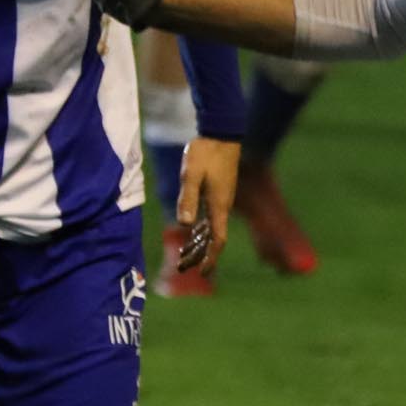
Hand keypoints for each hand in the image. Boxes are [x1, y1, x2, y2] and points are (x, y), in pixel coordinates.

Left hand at [172, 137, 237, 276]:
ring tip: (183, 255)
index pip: (217, 240)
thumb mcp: (192, 174)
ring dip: (198, 244)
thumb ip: (188, 197)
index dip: (210, 258)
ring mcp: (221, 199)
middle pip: (213, 239)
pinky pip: (210, 218)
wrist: (222, 132)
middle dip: (199, 256)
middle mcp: (222, 206)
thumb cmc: (206, 152)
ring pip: (211, 229)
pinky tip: (191, 232)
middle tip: (182, 267)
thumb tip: (184, 224)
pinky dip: (200, 230)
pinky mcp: (218, 192)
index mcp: (218, 205)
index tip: (202, 272)